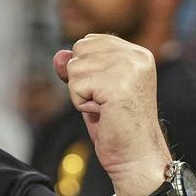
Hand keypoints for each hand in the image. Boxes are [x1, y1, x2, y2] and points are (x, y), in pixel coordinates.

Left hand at [53, 34, 170, 195]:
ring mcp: (128, 68)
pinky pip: (75, 87)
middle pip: (78, 51)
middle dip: (81, 79)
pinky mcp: (117, 85)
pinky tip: (103, 113)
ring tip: (104, 107)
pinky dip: (81, 104)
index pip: (89, 41)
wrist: (136, 155)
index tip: (104, 89)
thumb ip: (77, 68)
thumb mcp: (92, 89)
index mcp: (137, 53)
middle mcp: (136, 56)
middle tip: (104, 100)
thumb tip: (58, 55)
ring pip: (74, 68)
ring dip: (80, 93)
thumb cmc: (116, 124)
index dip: (84, 67)